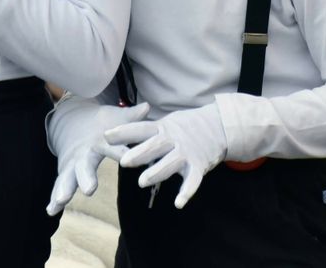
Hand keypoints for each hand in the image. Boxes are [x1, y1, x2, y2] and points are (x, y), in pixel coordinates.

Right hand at [45, 98, 148, 215]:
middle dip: (86, 177)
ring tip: (61, 200)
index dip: (121, 153)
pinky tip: (51, 211)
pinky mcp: (64, 173)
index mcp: (101, 141)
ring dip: (64, 189)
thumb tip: (147, 106)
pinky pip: (58, 187)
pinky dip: (54, 199)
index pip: (112, 148)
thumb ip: (131, 117)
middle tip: (90, 189)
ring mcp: (71, 164)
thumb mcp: (116, 118)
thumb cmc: (102, 123)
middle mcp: (84, 154)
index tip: (128, 160)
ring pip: (67, 178)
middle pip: (85, 167)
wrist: (73, 121)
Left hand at [107, 103, 227, 208]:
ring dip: (157, 172)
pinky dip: (186, 192)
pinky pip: (192, 181)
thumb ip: (147, 130)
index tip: (106, 135)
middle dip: (139, 154)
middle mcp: (174, 140)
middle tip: (124, 161)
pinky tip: (178, 203)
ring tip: (142, 182)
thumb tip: (119, 133)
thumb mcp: (167, 122)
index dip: (124, 132)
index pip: (141, 128)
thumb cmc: (187, 125)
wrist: (219, 125)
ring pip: (170, 163)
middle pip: (154, 146)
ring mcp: (187, 153)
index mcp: (163, 128)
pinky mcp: (199, 166)